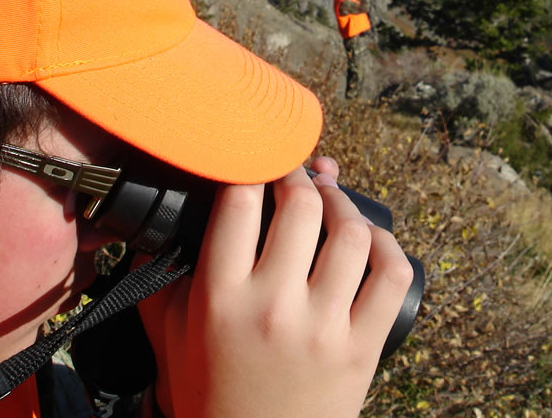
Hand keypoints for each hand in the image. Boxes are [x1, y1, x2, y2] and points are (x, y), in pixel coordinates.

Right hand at [138, 156, 413, 417]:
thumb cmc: (208, 389)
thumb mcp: (170, 330)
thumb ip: (161, 273)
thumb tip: (162, 223)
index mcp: (221, 296)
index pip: (238, 202)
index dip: (248, 167)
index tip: (253, 162)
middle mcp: (274, 305)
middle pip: (300, 205)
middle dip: (298, 176)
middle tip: (294, 174)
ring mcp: (324, 327)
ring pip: (351, 232)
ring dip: (342, 202)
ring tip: (329, 199)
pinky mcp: (363, 347)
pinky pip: (391, 274)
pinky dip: (386, 243)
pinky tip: (368, 237)